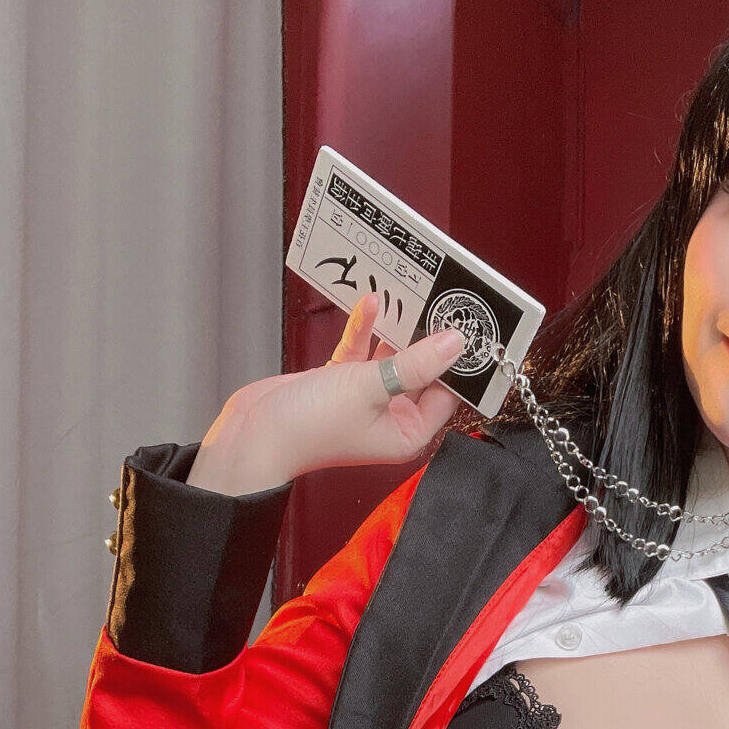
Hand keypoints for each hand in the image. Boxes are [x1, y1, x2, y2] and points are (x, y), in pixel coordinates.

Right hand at [221, 294, 466, 483]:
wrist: (256, 434)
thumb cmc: (312, 426)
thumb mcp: (372, 387)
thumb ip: (416, 364)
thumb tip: (455, 344)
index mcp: (408, 433)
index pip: (447, 394)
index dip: (459, 362)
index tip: (472, 326)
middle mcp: (391, 418)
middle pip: (422, 371)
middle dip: (428, 338)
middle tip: (444, 301)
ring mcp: (367, 399)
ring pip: (391, 357)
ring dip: (396, 329)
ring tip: (410, 295)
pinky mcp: (341, 383)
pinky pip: (362, 351)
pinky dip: (365, 330)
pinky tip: (370, 304)